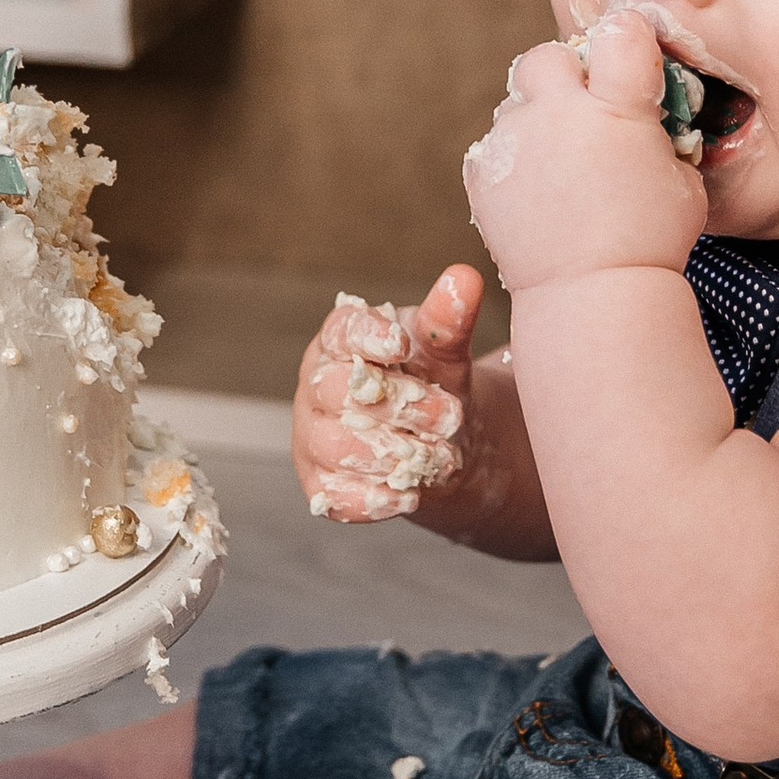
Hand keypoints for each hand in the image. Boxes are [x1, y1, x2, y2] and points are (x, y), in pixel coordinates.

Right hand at [293, 263, 481, 524]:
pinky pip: (334, 496)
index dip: (367, 337)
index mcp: (341, 341)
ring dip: (391, 453)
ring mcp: (313, 436)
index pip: (341, 331)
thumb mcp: (445, 352)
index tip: (401, 345)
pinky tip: (409, 495)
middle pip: (337, 391)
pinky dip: (372, 500)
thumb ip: (448, 321)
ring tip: (442, 457)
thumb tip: (464, 279)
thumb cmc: (433, 383)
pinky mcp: (321, 484)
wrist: (442, 445)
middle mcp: (318, 386)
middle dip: (397, 405)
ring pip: (335, 445)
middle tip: (450, 415)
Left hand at [462, 13, 704, 296]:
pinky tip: (536, 188)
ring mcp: (515, 141)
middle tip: (583, 110)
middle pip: (548, 56)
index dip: (627, 43)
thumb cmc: (653, 240)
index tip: (631, 63)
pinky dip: (512, 159)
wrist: (595, 295)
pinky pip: (493, 146)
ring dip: (537, 119)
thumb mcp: (683, 179)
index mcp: (618, 106)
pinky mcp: (484, 174)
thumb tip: (653, 115)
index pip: (620, 34)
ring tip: (559, 162)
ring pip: (516, 102)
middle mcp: (559, 113)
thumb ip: (662, 134)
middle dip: (566, 74)